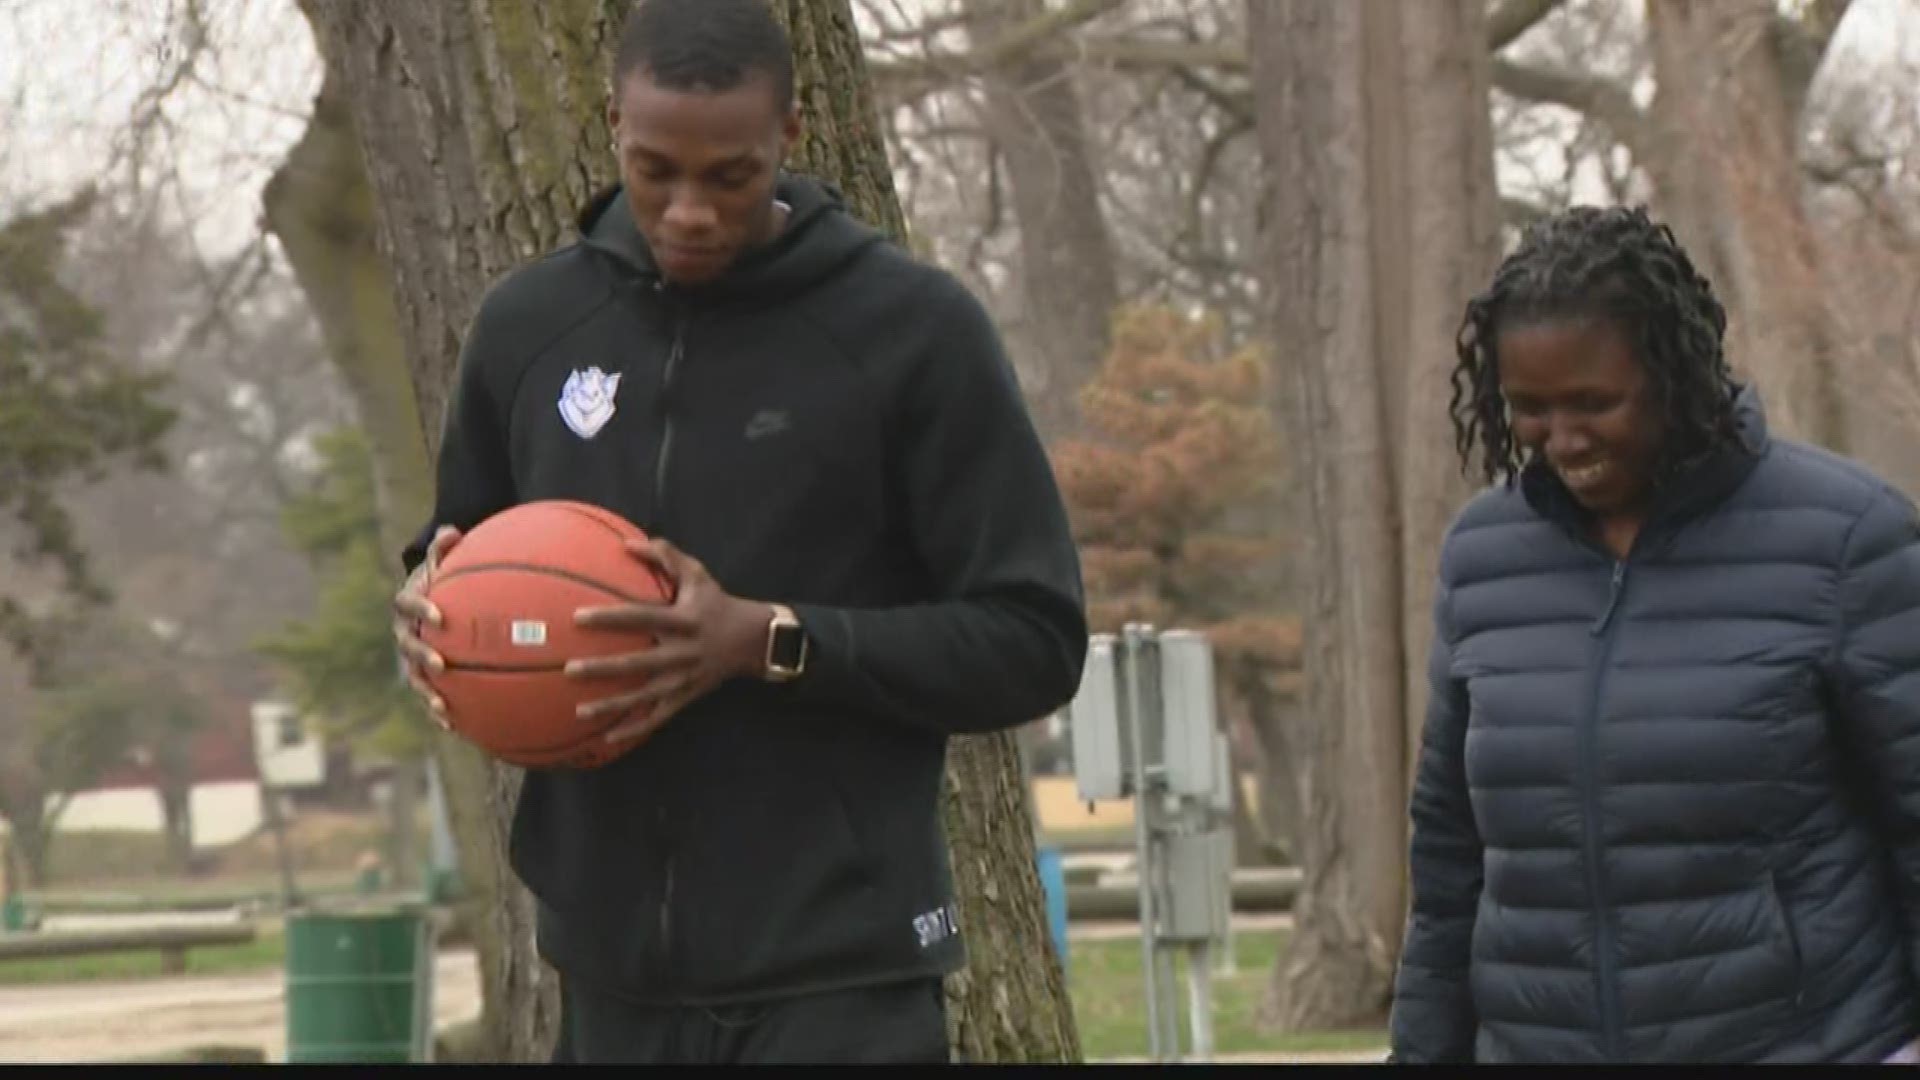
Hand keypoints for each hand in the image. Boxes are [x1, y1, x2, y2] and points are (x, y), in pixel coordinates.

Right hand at [392, 525, 461, 729]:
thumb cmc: (440, 578)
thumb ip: (444, 549)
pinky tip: (455, 727)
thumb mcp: (441, 562)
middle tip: (441, 664)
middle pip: (407, 645)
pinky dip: (438, 710)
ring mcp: (410, 655)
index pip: (408, 604)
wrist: (428, 599)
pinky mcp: (421, 674)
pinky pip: (428, 692)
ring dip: (427, 692)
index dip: (421, 609)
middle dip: (422, 656)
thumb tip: (451, 531)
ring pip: (414, 676)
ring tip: (443, 707)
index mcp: (406, 603)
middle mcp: (403, 631)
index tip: (439, 616)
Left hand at [566, 538, 768, 746]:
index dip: (611, 618)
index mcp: (682, 621)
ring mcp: (684, 679)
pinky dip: (635, 728)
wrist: (752, 639)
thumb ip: (665, 556)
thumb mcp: (697, 574)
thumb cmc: (715, 602)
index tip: (578, 617)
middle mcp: (682, 652)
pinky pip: (658, 717)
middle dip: (604, 669)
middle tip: (570, 670)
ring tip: (580, 711)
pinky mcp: (686, 697)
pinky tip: (608, 737)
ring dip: (613, 706)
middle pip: (638, 663)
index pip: (641, 618)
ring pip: (644, 697)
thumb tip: (627, 543)